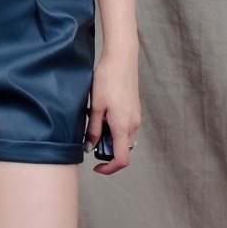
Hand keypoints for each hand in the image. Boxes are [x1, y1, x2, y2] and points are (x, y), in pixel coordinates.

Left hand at [85, 55, 140, 174]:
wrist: (121, 59)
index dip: (109, 168)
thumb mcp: (96, 106)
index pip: (121, 160)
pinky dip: (114, 129)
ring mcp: (136, 117)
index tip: (96, 166)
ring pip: (124, 138)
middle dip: (106, 151)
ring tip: (96, 121)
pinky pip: (125, 128)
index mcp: (123, 126)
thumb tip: (90, 147)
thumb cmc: (108, 79)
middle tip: (91, 138)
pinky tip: (103, 114)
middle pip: (122, 150)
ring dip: (110, 138)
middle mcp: (134, 124)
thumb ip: (94, 129)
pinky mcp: (134, 110)